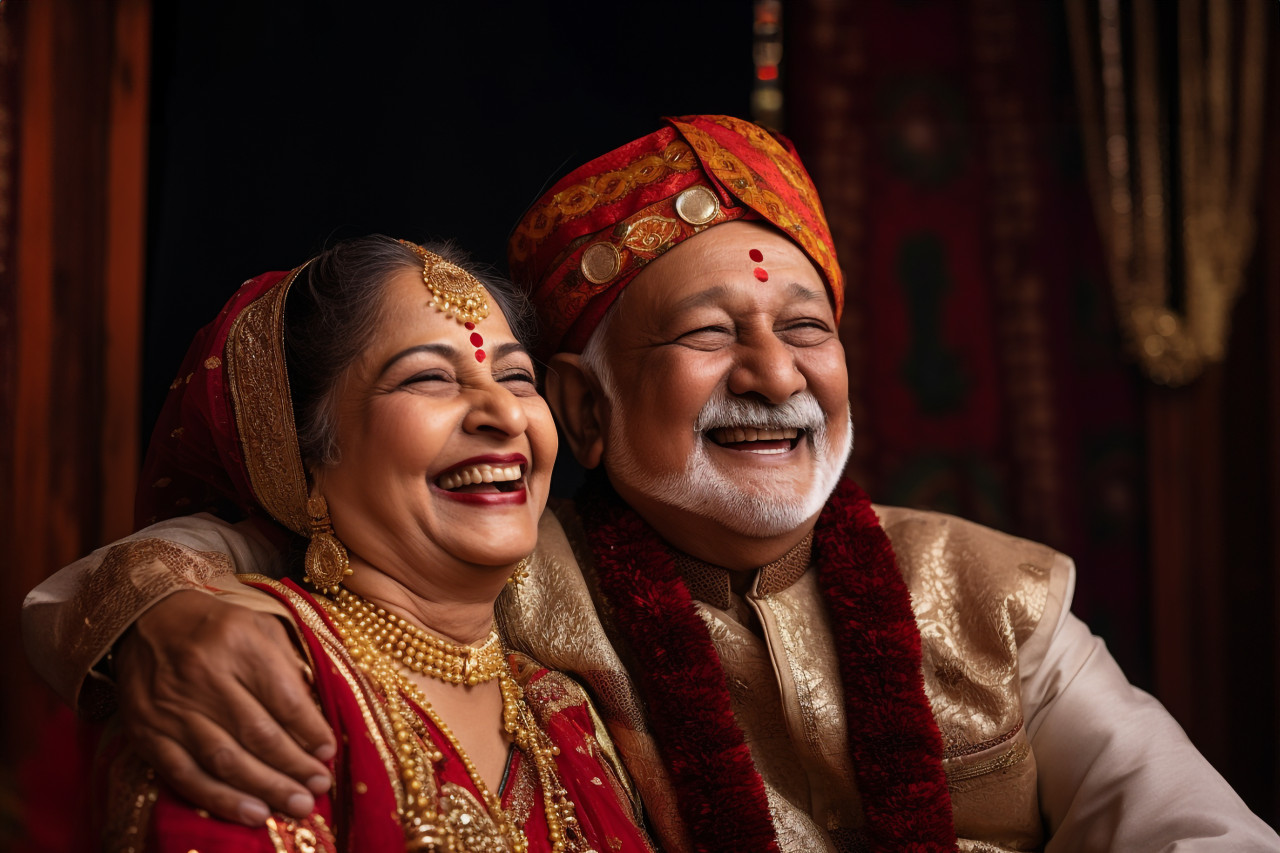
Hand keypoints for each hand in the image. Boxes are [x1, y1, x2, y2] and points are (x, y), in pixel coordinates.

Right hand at [114, 590, 335, 824]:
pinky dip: (221, 799)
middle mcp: (204, 676)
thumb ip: (288, 667)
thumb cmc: (217, 626)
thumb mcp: (260, 626)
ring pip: (225, 759)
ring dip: (265, 788)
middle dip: (293, 766)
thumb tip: (314, 718)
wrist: (147, 620)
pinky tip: (253, 813)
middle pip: (257, 733)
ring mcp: (172, 709)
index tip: (329, 753)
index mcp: (239, 642)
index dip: (309, 729)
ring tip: (296, 806)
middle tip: (319, 787)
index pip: (283, 696)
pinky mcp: (147, 734)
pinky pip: (187, 775)